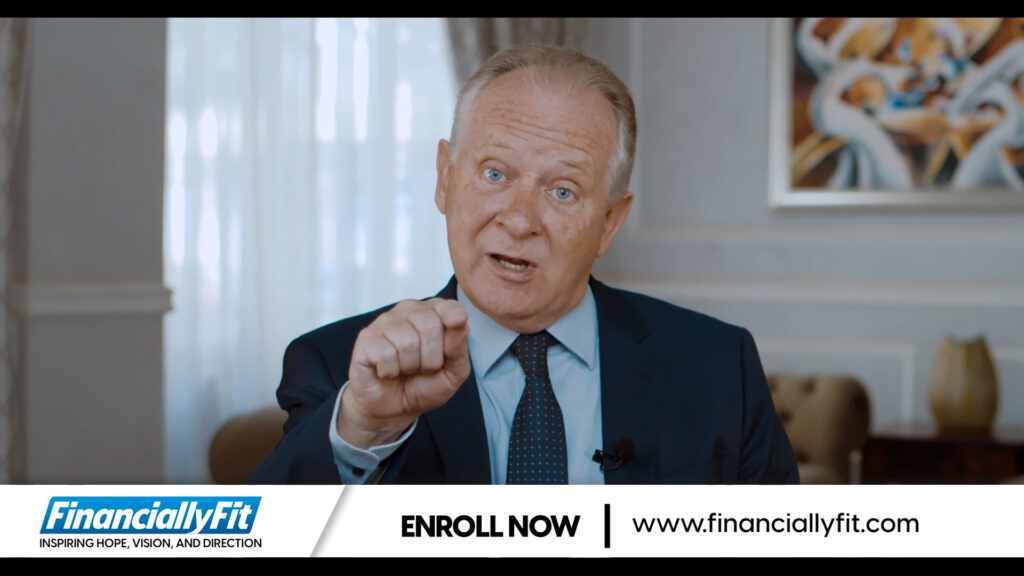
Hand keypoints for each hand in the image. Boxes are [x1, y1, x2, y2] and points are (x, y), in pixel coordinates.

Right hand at [338, 298, 470, 448]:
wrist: (394, 408)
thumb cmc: (424, 385)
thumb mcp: (453, 372)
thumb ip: (459, 346)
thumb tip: (458, 320)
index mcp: (434, 313)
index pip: (452, 309)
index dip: (453, 332)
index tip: (448, 350)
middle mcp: (409, 311)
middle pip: (430, 325)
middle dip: (431, 358)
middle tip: (423, 367)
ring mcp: (385, 322)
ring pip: (407, 342)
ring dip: (410, 366)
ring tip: (405, 369)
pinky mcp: (366, 338)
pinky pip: (386, 354)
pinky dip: (390, 371)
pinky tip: (388, 370)